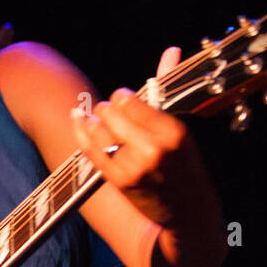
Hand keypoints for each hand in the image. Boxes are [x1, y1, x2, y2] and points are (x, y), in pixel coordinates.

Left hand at [72, 46, 217, 228]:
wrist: (189, 216)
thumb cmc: (185, 170)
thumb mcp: (182, 132)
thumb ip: (168, 92)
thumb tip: (171, 50)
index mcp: (174, 132)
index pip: (134, 101)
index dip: (124, 97)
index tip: (123, 98)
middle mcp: (154, 148)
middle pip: (113, 113)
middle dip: (107, 108)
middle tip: (107, 110)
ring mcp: (134, 166)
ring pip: (100, 130)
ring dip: (92, 120)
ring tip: (90, 116)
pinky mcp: (119, 181)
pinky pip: (91, 150)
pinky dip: (81, 133)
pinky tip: (77, 122)